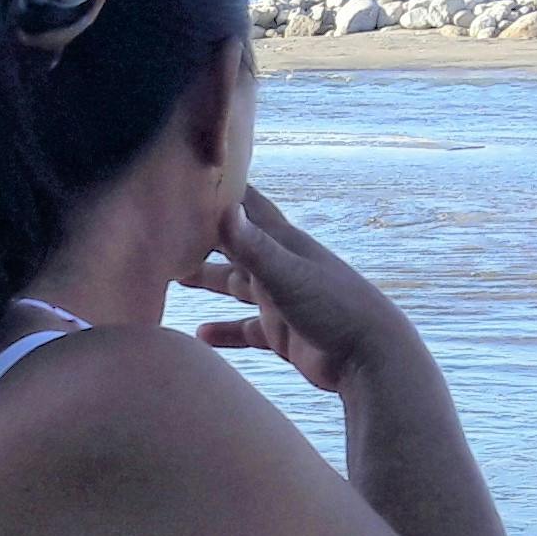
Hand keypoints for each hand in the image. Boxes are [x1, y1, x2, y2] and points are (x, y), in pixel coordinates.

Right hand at [187, 188, 419, 395]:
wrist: (369, 359)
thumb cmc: (334, 308)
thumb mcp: (287, 274)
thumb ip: (253, 246)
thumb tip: (222, 208)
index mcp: (283, 243)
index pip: (248, 206)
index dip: (222, 190)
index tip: (189, 175)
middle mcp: (280, 266)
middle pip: (235, 245)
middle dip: (204, 237)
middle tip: (167, 232)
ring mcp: (281, 301)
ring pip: (237, 286)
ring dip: (211, 281)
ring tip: (175, 279)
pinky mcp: (282, 333)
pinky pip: (246, 329)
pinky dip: (225, 331)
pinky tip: (201, 336)